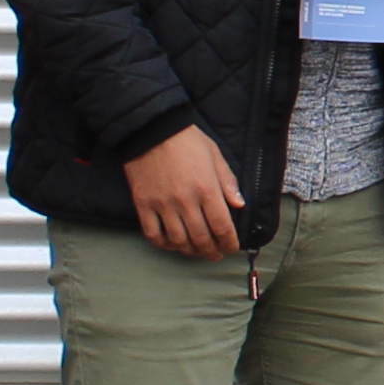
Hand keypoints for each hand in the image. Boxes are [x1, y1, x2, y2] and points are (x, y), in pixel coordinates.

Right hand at [124, 126, 246, 259]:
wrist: (151, 129)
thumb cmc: (186, 140)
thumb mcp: (215, 155)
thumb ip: (228, 182)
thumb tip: (239, 205)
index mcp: (207, 189)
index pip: (222, 227)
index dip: (229, 242)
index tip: (231, 247)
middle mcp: (186, 201)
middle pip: (201, 238)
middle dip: (211, 251)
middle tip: (215, 255)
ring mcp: (163, 205)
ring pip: (178, 240)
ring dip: (190, 251)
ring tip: (196, 252)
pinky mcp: (143, 205)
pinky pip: (153, 234)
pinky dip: (164, 244)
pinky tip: (172, 244)